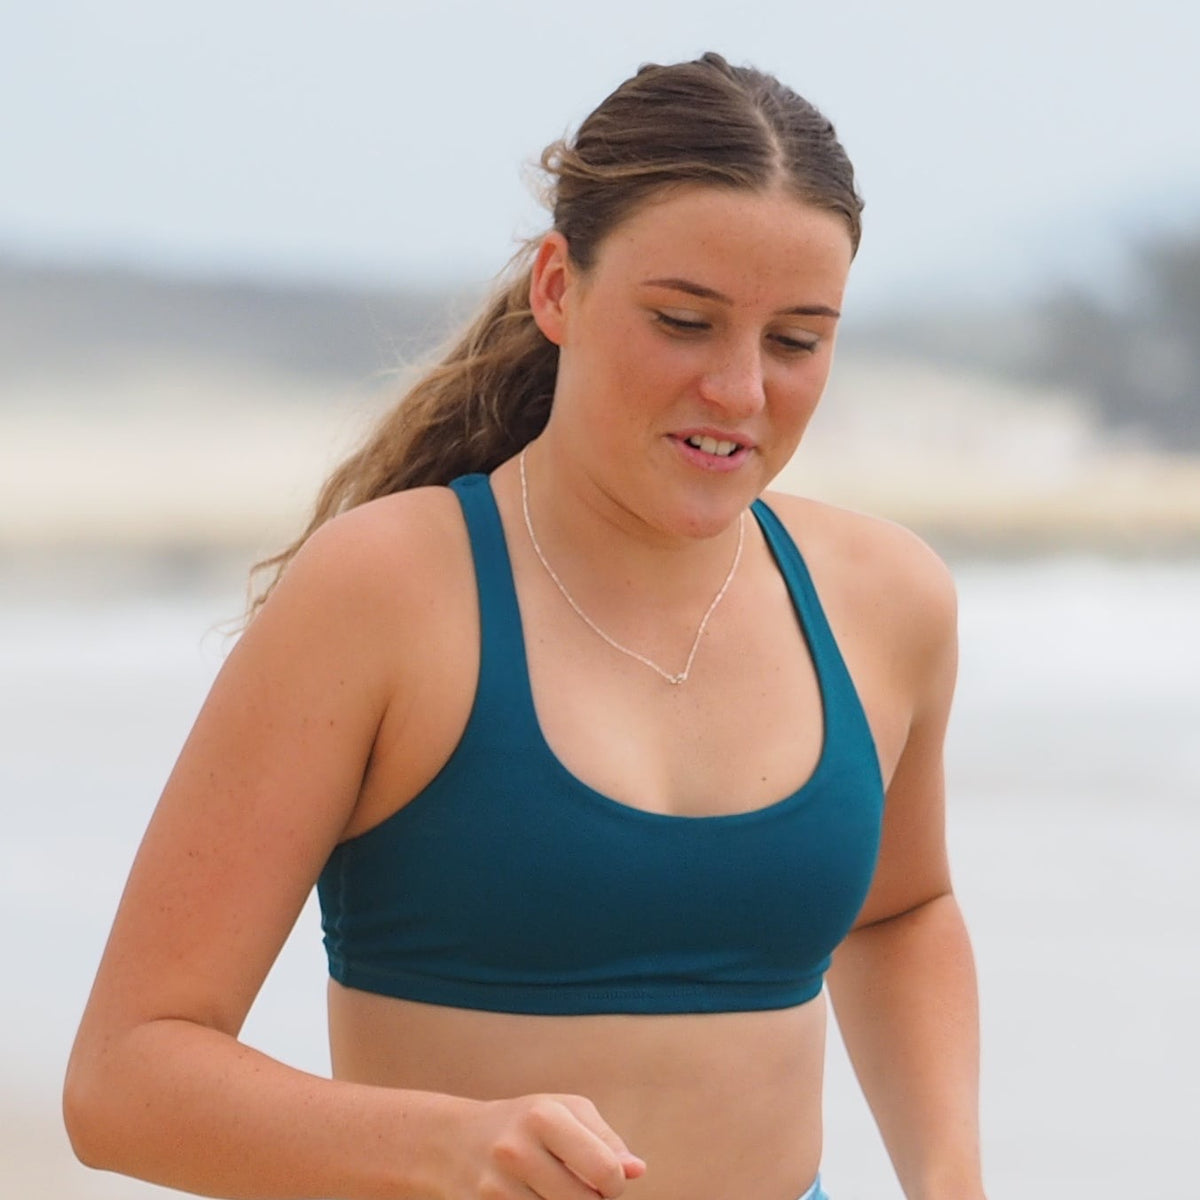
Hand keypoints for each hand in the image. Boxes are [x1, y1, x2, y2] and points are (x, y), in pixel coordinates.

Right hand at [452, 1093, 645, 1199]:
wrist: (455, 1143)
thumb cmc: (524, 1123)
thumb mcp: (565, 1112)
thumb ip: (606, 1140)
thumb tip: (637, 1171)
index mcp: (543, 1117)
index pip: (605, 1171)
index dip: (615, 1183)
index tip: (605, 1178)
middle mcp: (516, 1152)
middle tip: (583, 1189)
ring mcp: (497, 1190)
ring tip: (558, 1192)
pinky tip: (537, 1199)